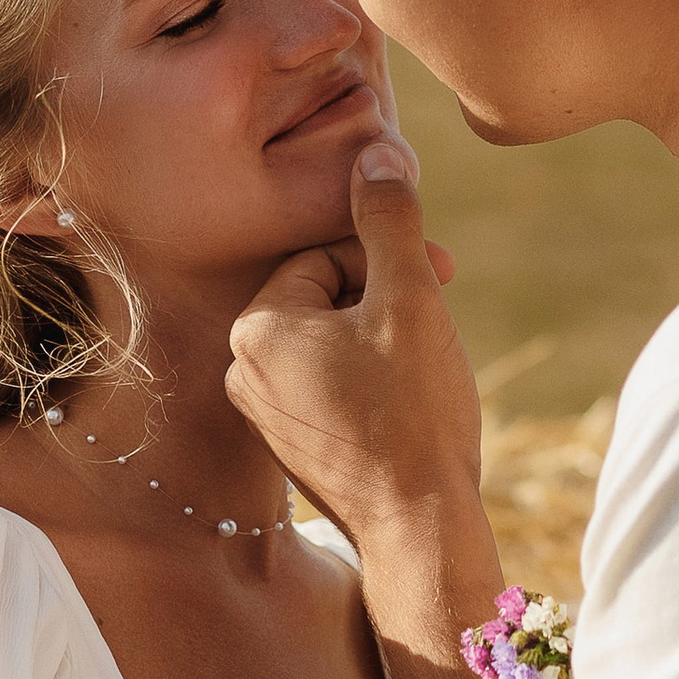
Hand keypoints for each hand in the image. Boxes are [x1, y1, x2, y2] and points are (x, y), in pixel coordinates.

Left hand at [228, 141, 483, 558]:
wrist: (419, 528)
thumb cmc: (414, 413)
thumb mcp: (409, 299)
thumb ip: (390, 219)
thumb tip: (376, 150)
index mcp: (255, 328)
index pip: (329, 257)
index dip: (390, 265)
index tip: (439, 283)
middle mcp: (240, 370)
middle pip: (328, 298)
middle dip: (387, 301)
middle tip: (436, 328)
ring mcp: (262, 415)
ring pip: (333, 342)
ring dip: (384, 340)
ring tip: (424, 373)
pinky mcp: (289, 447)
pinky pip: (330, 387)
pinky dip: (370, 384)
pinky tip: (407, 408)